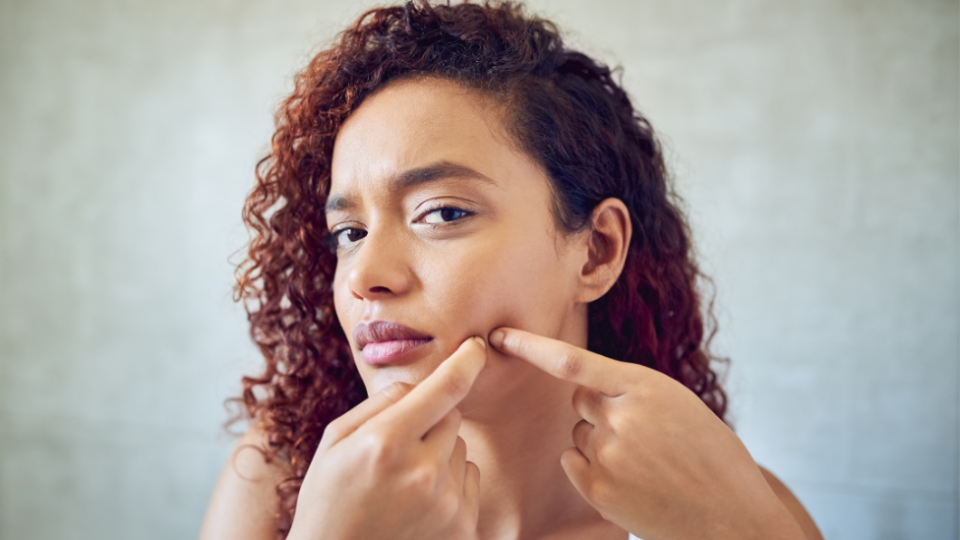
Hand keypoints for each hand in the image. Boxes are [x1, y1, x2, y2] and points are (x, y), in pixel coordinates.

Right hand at [287, 336, 486, 539]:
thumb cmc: (328, 500)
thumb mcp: (334, 442)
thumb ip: (378, 404)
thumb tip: (417, 384)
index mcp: (386, 442)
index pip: (444, 388)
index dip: (466, 361)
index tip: (477, 346)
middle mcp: (422, 471)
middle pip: (452, 417)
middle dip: (430, 421)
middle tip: (398, 449)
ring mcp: (446, 504)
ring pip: (460, 448)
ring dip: (439, 455)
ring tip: (403, 484)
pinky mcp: (462, 528)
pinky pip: (468, 479)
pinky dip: (450, 483)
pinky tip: (417, 504)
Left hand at [489, 327, 806, 539]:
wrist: (732, 516)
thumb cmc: (711, 455)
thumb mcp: (679, 404)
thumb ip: (631, 391)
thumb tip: (584, 393)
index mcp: (645, 387)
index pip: (573, 361)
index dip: (531, 347)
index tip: (499, 335)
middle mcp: (621, 418)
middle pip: (580, 400)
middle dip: (600, 409)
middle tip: (642, 433)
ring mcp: (608, 456)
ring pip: (579, 433)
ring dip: (600, 441)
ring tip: (646, 461)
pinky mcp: (598, 489)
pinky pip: (572, 462)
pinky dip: (591, 467)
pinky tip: (629, 479)